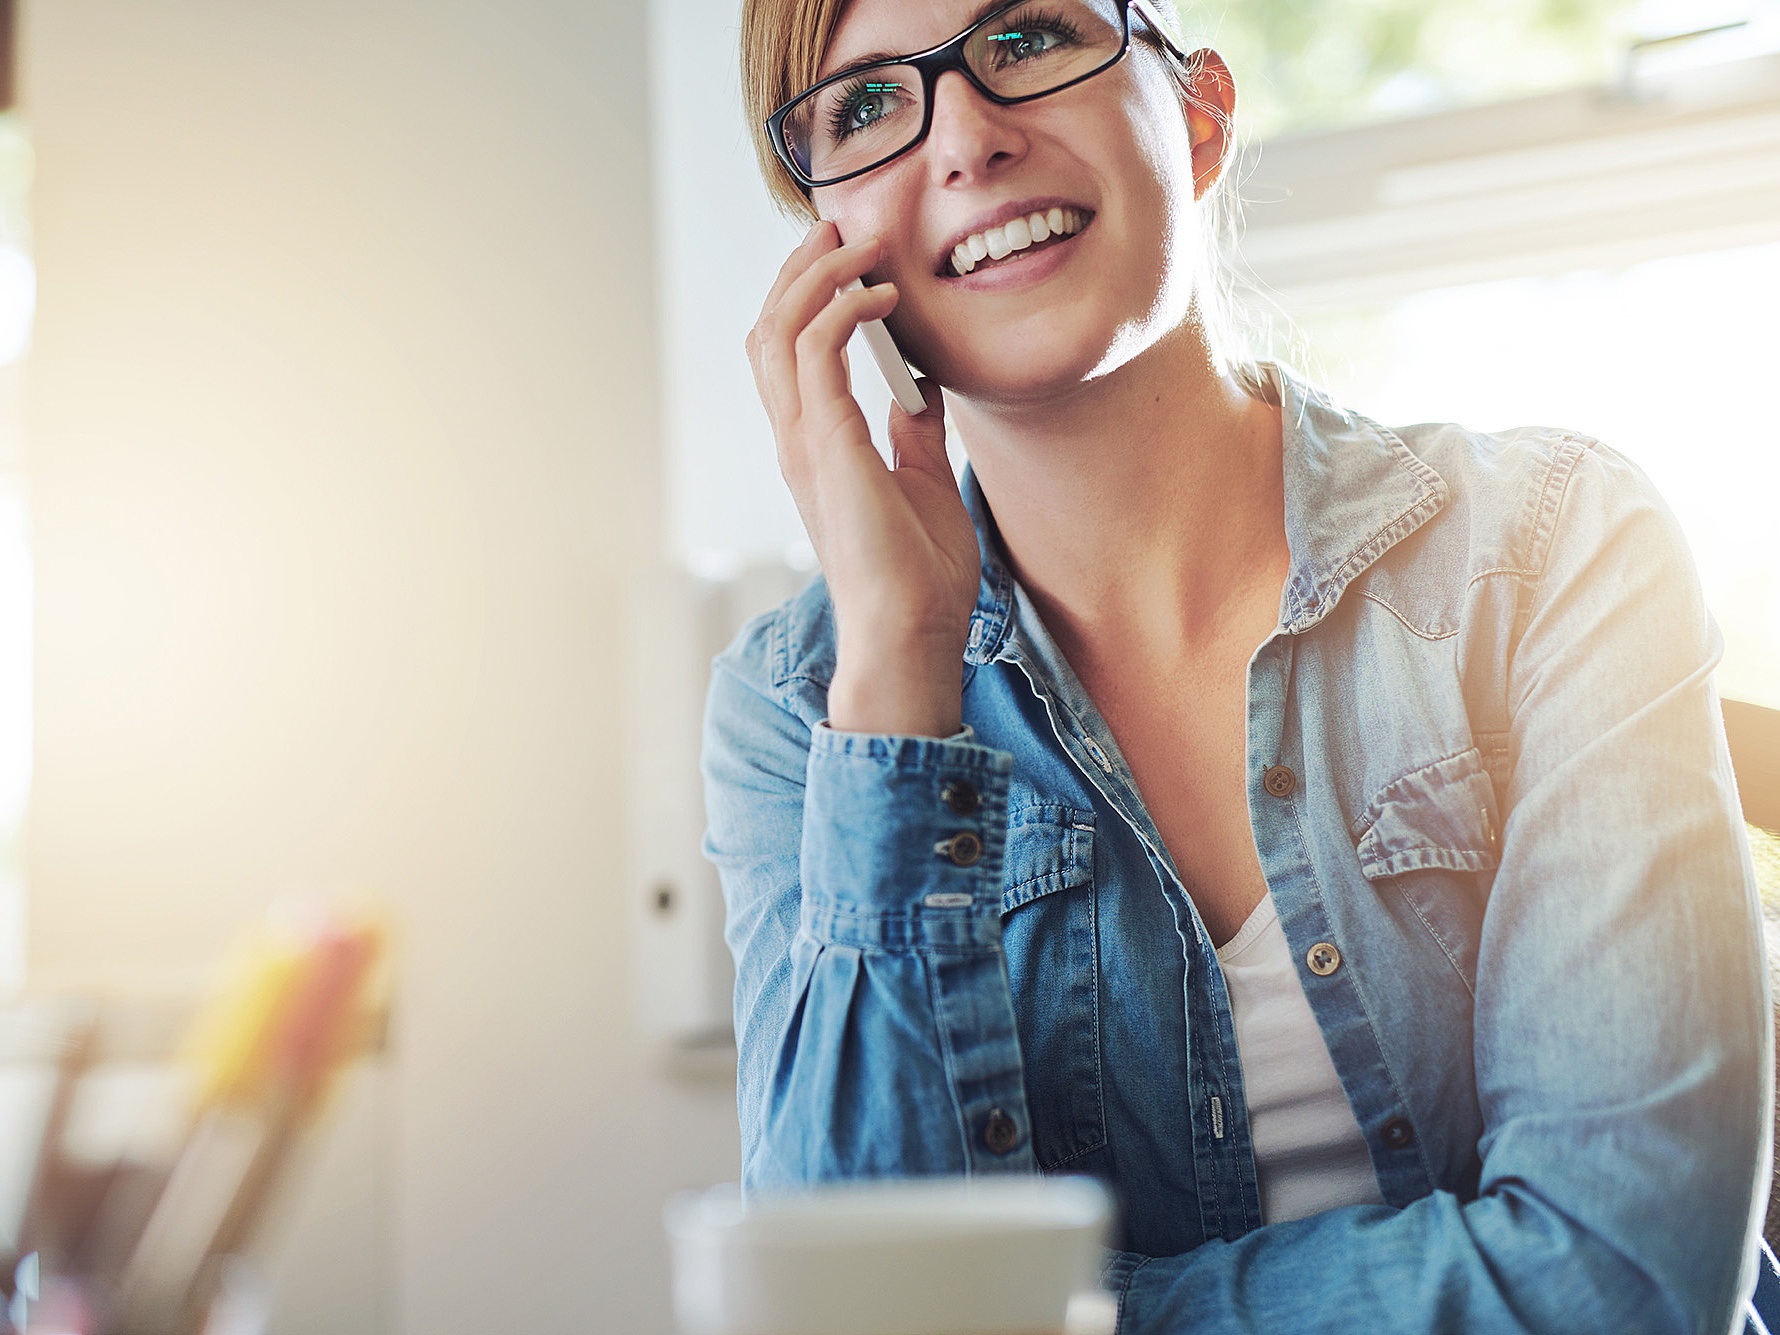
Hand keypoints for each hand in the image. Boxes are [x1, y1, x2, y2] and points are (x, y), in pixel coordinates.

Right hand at [745, 221, 980, 735]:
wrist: (912, 634)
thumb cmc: (918, 577)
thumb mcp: (925, 482)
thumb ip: (915, 434)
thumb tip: (923, 390)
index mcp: (815, 447)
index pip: (788, 351)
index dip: (807, 294)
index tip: (849, 256)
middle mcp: (798, 440)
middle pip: (769, 328)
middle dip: (800, 269)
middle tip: (841, 226)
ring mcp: (805, 444)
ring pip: (779, 331)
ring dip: (817, 276)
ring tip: (860, 244)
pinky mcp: (828, 449)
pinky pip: (818, 355)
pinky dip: (842, 311)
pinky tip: (883, 296)